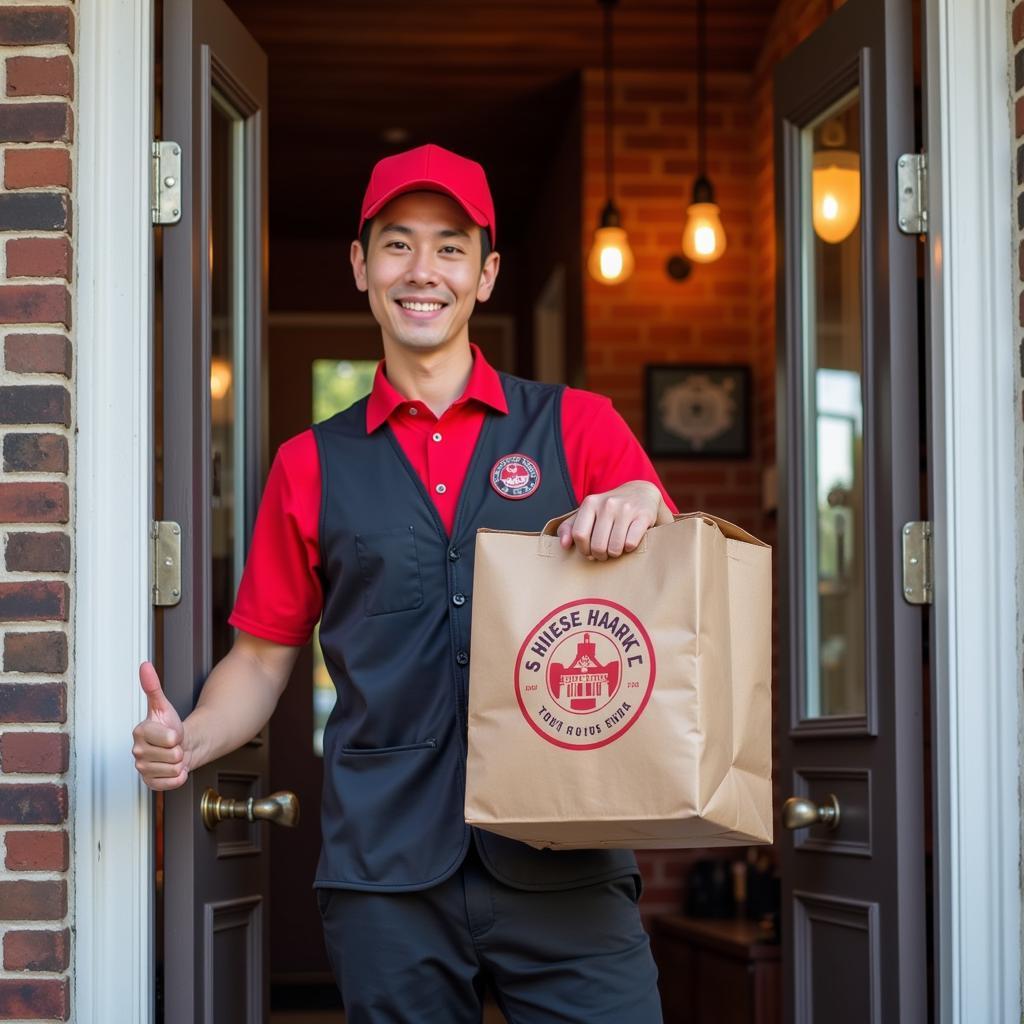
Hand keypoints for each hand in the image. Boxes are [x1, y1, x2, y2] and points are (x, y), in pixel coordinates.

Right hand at [132, 661, 189, 790]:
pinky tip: (174, 768)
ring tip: (172, 755)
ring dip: (180, 762)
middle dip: (179, 749)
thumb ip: (153, 686)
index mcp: (139, 732)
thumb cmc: (170, 725)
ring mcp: (142, 768)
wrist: (178, 745)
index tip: (173, 733)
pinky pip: (172, 782)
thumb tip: (144, 666)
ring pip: (174, 768)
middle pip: (173, 754)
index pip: (169, 739)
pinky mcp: (150, 783)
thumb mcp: (163, 705)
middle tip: (173, 745)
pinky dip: (179, 777)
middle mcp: (137, 752)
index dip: (176, 736)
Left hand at [557, 480, 663, 560]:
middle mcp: (607, 504)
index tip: (589, 552)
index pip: (579, 535)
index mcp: (590, 503)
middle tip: (604, 553)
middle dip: (600, 556)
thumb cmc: (609, 509)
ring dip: (615, 554)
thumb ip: (570, 527)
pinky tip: (629, 542)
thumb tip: (564, 545)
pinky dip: (629, 548)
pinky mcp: (643, 515)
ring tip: (616, 549)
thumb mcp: (588, 513)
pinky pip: (631, 543)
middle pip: (597, 545)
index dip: (583, 550)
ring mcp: (626, 509)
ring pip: (615, 547)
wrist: (640, 492)